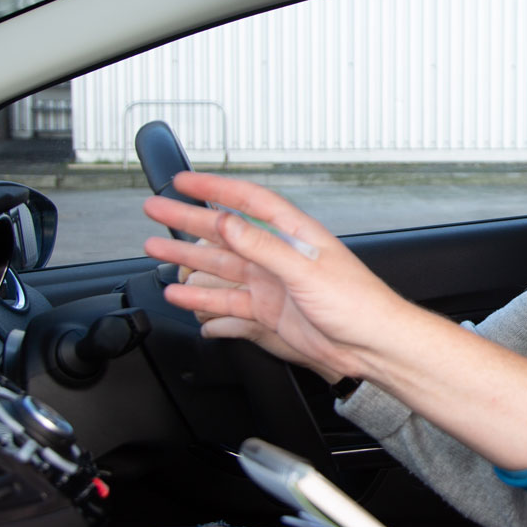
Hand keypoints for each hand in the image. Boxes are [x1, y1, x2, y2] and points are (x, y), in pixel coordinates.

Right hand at [143, 172, 412, 381]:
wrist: (371, 345)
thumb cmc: (357, 303)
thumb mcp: (306, 270)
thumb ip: (263, 247)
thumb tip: (228, 223)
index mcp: (295, 234)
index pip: (248, 201)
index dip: (215, 188)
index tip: (183, 182)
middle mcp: (281, 255)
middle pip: (225, 232)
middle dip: (188, 220)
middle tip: (154, 210)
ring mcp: (272, 284)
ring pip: (220, 266)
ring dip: (187, 258)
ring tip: (155, 248)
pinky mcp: (269, 311)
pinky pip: (227, 302)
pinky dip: (202, 298)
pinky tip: (180, 295)